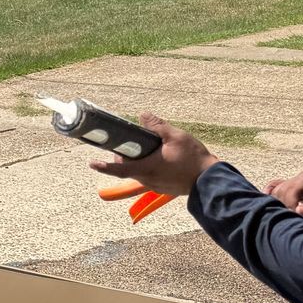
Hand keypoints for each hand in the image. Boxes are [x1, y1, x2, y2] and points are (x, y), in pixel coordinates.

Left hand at [89, 113, 218, 197]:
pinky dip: (150, 167)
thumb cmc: (193, 160)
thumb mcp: (175, 137)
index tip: (91, 163)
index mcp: (146, 168)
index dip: (103, 166)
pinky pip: (150, 176)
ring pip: (139, 172)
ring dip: (138, 162)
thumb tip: (143, 115)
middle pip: (127, 168)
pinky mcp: (163, 187)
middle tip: (130, 144)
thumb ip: (157, 126)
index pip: (118, 168)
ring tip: (149, 149)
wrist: (210, 181)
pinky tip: (161, 159)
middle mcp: (147, 179)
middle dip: (124, 157)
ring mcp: (155, 185)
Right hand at [267, 171, 302, 218]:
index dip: (290, 203)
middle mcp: (301, 177)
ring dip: (278, 201)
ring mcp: (295, 179)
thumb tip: (298, 210)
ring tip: (286, 212)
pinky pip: (275, 185)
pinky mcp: (290, 183)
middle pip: (283, 189)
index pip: (293, 189)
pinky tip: (268, 201)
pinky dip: (270, 192)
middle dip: (284, 204)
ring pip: (277, 189)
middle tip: (292, 216)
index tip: (294, 215)